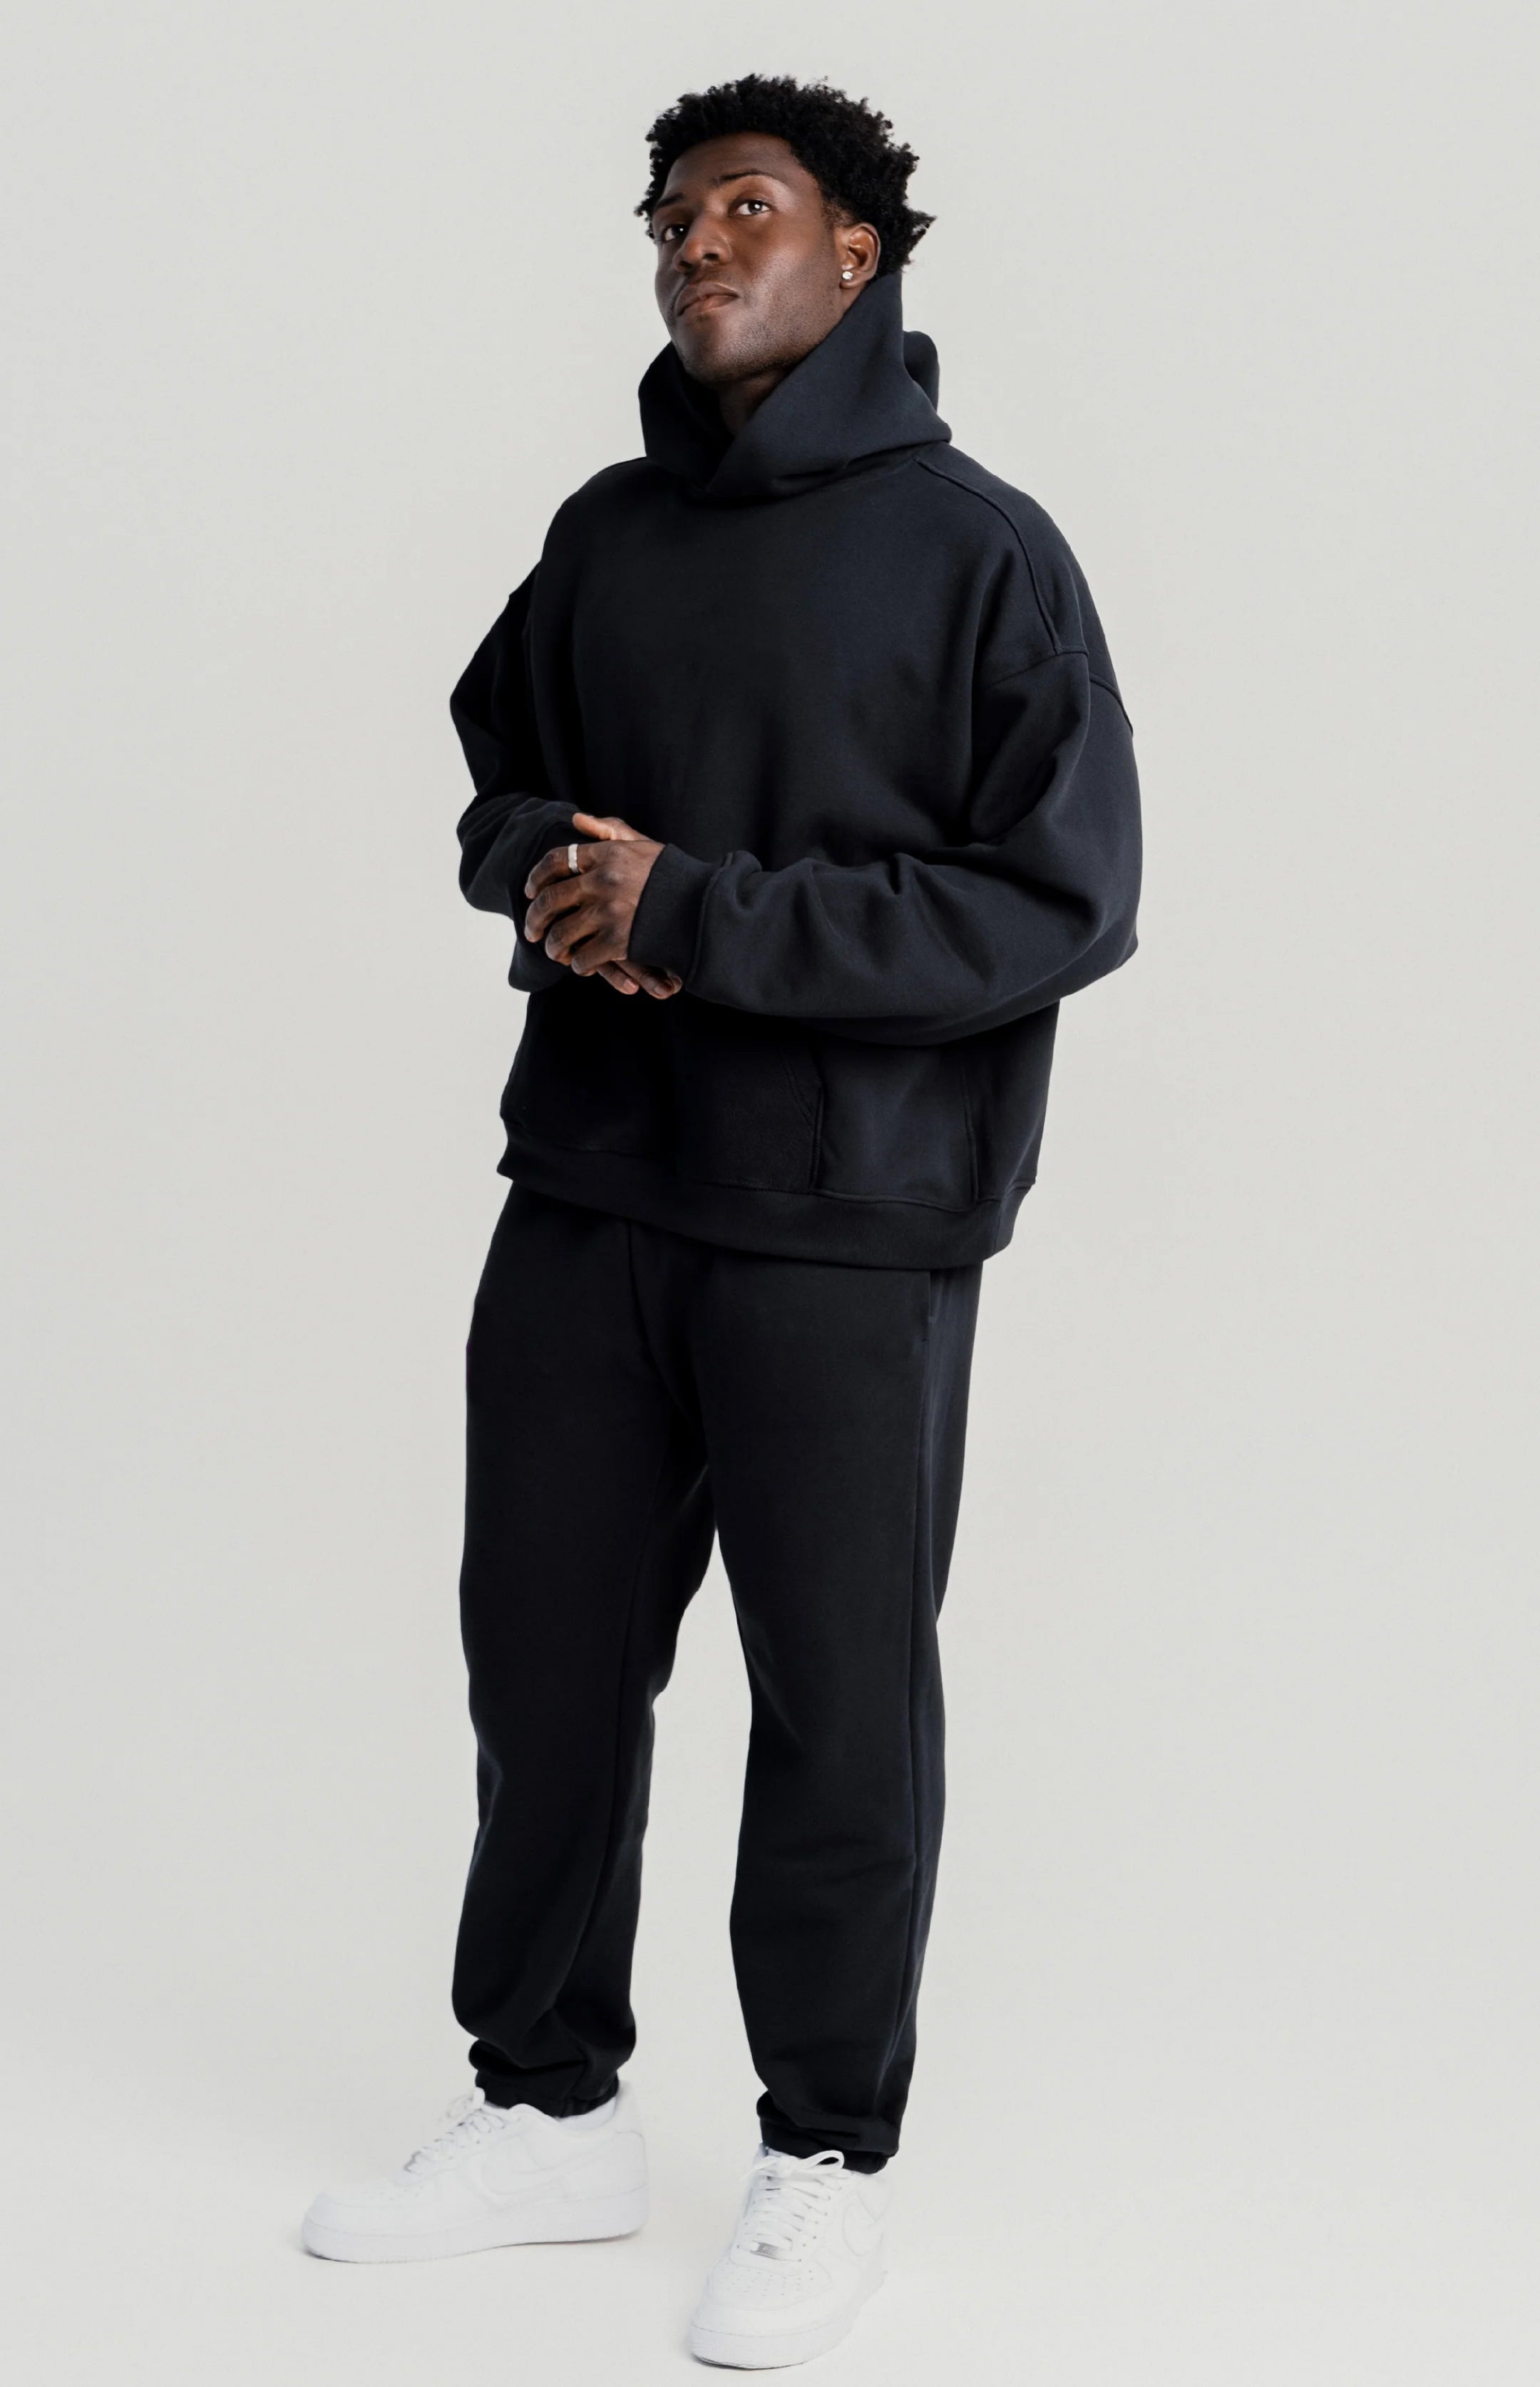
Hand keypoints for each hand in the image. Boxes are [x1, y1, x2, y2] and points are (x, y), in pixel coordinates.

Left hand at [524, 810, 681, 998]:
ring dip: (554, 947)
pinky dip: (580, 965)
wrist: (705, 909)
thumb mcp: (643, 845)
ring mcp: (609, 913)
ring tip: (556, 952)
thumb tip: (576, 819)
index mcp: (607, 854)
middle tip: (532, 930)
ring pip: (562, 934)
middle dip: (534, 918)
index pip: (556, 861)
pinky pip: (584, 959)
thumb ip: (610, 830)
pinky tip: (583, 965)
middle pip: (550, 900)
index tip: (529, 891)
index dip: (536, 877)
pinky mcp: (618, 942)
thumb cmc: (674, 877)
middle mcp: (603, 881)